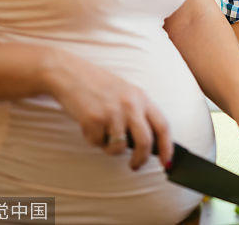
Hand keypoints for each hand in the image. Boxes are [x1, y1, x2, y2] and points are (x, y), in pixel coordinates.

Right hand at [42, 49, 172, 170]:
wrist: (71, 74)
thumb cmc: (100, 87)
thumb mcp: (127, 94)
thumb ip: (140, 114)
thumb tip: (150, 145)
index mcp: (142, 98)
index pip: (162, 126)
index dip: (167, 147)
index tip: (167, 163)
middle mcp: (130, 105)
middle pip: (145, 142)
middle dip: (141, 159)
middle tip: (135, 165)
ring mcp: (112, 112)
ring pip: (119, 147)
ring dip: (111, 148)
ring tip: (103, 134)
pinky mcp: (93, 119)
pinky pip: (97, 143)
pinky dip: (93, 140)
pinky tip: (89, 125)